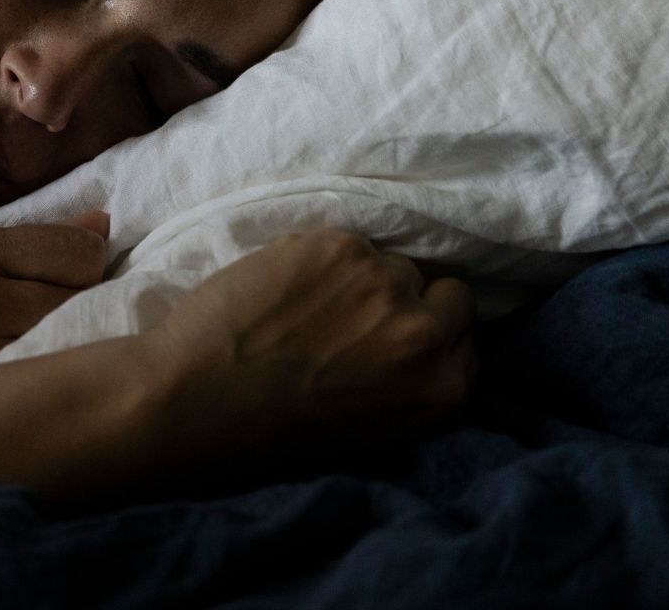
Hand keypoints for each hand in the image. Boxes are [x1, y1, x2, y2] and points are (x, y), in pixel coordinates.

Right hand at [0, 211, 111, 387]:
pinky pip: (38, 385)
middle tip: (72, 314)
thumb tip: (99, 227)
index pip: (72, 250)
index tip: (84, 272)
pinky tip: (36, 384)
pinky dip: (46, 382)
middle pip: (78, 297)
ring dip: (71, 345)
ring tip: (56, 349)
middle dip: (85, 302)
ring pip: (65, 344)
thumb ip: (18, 242)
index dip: (89, 261)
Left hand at [140, 229, 476, 467]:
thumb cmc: (275, 426)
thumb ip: (412, 380)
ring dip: (361, 278)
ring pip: (393, 263)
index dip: (432, 332)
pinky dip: (317, 258)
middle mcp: (427, 335)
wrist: (200, 398)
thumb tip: (427, 339)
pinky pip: (346, 243)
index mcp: (444, 391)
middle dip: (411, 300)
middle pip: (449, 293)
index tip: (397, 335)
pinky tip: (283, 286)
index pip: (467, 338)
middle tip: (359, 313)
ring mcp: (386, 285)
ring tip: (310, 304)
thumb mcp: (374, 426)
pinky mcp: (341, 248)